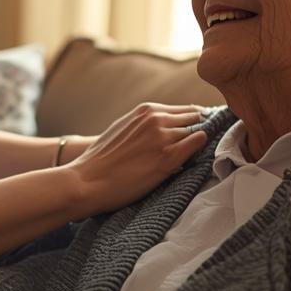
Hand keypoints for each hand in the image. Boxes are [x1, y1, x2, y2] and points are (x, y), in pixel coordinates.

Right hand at [65, 103, 207, 212]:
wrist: (87, 181)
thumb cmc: (100, 160)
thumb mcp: (121, 129)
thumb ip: (143, 125)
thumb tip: (163, 129)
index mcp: (146, 110)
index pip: (185, 110)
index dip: (194, 122)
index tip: (198, 133)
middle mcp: (157, 119)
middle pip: (195, 118)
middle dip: (199, 129)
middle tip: (202, 145)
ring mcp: (164, 137)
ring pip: (197, 131)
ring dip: (199, 143)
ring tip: (198, 156)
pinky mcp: (168, 158)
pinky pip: (198, 144)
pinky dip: (200, 150)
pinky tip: (196, 160)